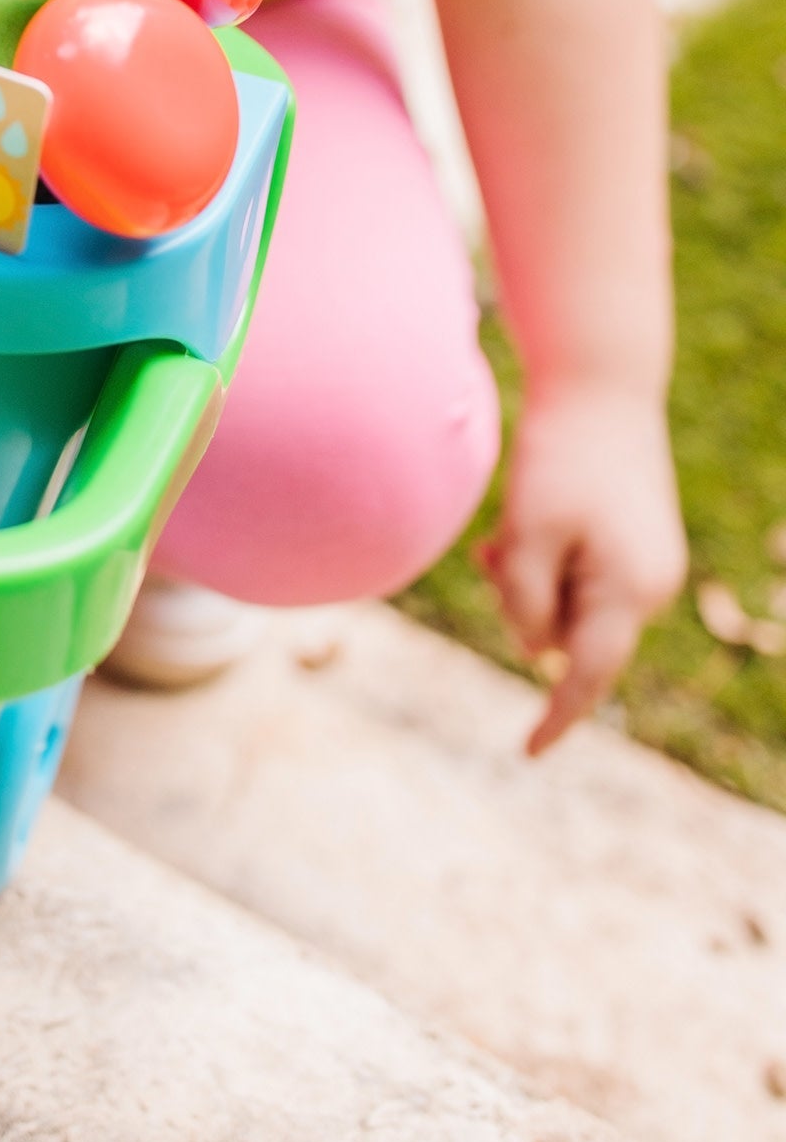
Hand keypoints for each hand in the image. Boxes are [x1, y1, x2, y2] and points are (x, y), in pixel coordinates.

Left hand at [478, 383, 685, 756]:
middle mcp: (645, 587)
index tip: (529, 752)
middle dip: (520, 604)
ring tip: (510, 529)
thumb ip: (525, 600)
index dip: (556, 715)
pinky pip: (570, 576)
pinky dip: (537, 561)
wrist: (598, 389)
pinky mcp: (626, 546)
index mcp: (628, 591)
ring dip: (524, 579)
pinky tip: (519, 526)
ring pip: (559, 603)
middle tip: (497, 550)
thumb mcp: (528, 534)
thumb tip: (536, 653)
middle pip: (560, 632)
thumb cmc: (561, 460)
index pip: (585, 674)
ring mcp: (640, 566)